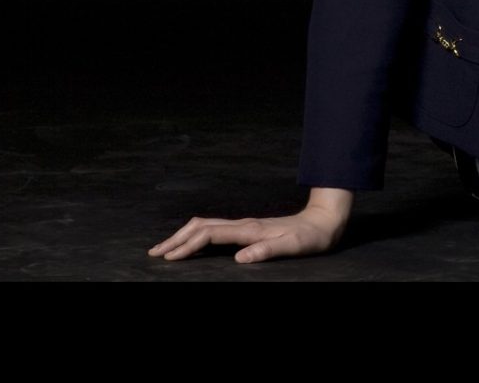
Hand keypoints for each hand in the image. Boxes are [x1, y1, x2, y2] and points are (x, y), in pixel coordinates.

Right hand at [149, 190, 351, 263]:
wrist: (324, 220)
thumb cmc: (311, 237)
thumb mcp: (294, 246)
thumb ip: (268, 250)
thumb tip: (240, 258)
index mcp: (250, 230)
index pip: (210, 235)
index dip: (187, 245)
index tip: (168, 258)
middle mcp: (244, 225)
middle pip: (201, 227)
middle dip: (176, 239)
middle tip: (154, 253)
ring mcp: (245, 225)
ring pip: (206, 225)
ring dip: (183, 235)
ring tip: (165, 248)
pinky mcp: (248, 229)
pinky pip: (215, 230)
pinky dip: (196, 235)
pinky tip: (192, 243)